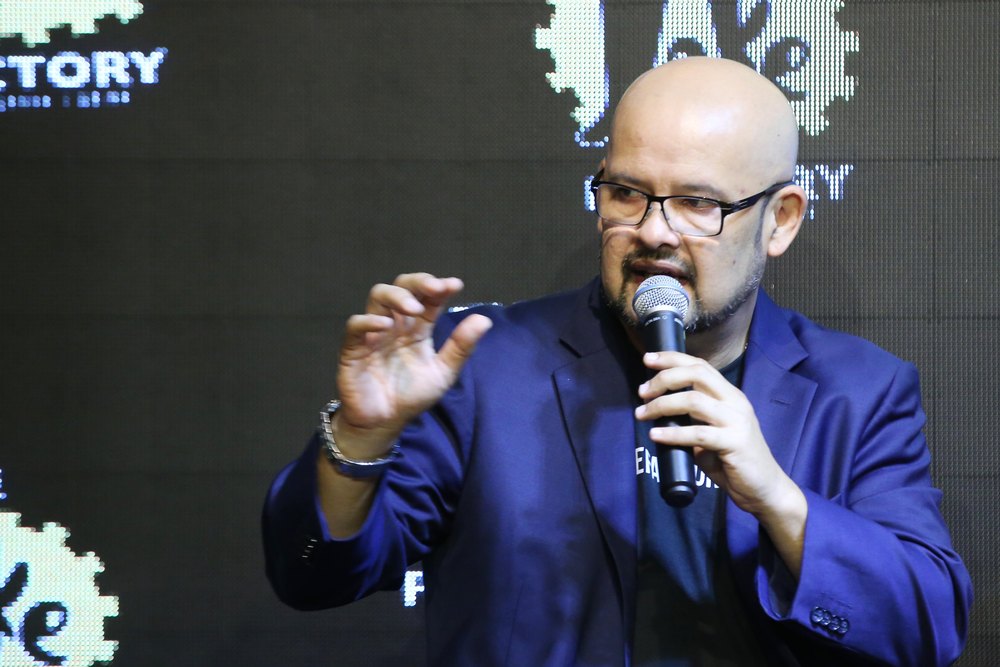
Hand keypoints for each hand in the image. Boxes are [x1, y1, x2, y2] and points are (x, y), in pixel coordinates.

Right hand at [334, 273, 491, 457]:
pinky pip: (355, 326)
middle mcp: (396, 324)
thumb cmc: (411, 396)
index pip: (428, 298)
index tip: (454, 285)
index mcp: (417, 328)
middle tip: (435, 288)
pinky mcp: (353, 349)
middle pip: (401, 287)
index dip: (439, 287)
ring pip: (378, 297)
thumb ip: (461, 347)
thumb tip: (484, 320)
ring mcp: (373, 333)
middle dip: (418, 282)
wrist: (385, 423)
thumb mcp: (443, 373)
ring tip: (414, 307)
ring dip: (397, 296)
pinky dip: (368, 321)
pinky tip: (385, 325)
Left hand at [634, 351, 799, 518]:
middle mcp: (735, 402)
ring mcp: (737, 421)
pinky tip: (655, 436)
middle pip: (697, 374)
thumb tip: (658, 410)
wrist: (764, 489)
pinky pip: (698, 434)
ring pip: (694, 401)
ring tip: (642, 414)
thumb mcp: (710, 432)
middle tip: (642, 391)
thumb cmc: (733, 461)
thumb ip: (692, 418)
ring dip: (662, 405)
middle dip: (665, 377)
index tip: (647, 359)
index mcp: (729, 395)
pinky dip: (673, 433)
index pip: (700, 366)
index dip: (672, 359)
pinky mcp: (736, 443)